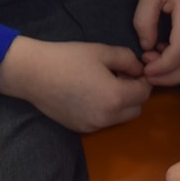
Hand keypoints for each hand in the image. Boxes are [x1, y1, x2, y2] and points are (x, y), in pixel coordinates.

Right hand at [0, 37, 150, 132]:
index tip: (134, 67)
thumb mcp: (103, 51)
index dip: (143, 78)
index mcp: (115, 98)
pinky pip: (104, 121)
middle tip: (120, 74)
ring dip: (121, 103)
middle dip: (134, 92)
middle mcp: (107, 118)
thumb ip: (128, 60)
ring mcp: (92, 126)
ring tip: (105, 82)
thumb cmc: (70, 58)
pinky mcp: (80, 129)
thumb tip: (138, 70)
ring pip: (120, 117)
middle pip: (136, 109)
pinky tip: (91, 92)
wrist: (35, 74)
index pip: (144, 92)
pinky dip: (105, 110)